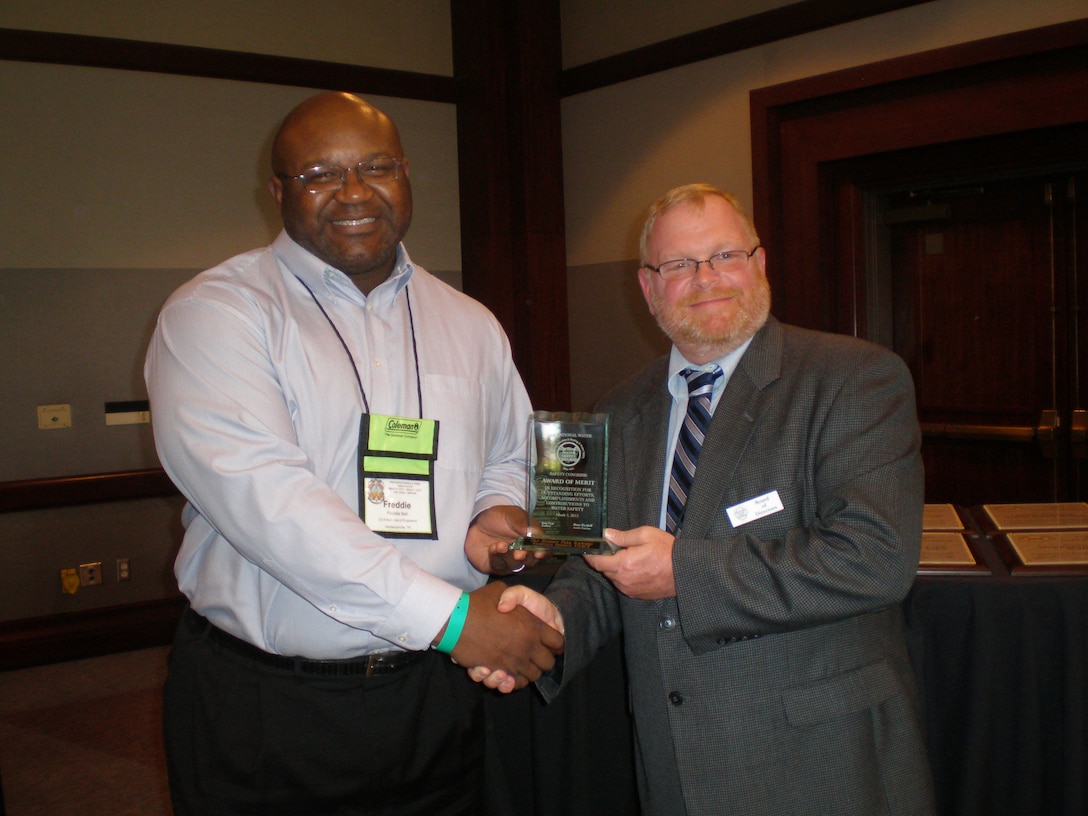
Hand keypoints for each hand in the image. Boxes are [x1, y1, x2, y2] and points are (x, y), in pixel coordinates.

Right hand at [448, 581, 562, 689]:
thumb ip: (513, 597)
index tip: (547, 642)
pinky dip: (513, 682)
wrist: (454, 620)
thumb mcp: (500, 590)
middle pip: (548, 663)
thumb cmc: (477, 604)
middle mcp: (528, 646)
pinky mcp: (499, 672)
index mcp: (533, 625)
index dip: (555, 643)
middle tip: (533, 655)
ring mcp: (515, 661)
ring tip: (518, 664)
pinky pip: (515, 684)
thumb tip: (514, 607)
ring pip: (533, 676)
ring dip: (528, 672)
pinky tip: (506, 673)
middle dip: (543, 660)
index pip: (558, 642)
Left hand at [464, 505, 547, 574]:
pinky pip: (499, 566)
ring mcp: (509, 562)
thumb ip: (523, 523)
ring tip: (501, 545)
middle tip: (520, 553)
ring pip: (515, 566)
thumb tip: (535, 533)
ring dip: (509, 557)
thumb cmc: (498, 517)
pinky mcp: (496, 566)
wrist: (476, 521)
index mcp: (531, 541)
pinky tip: (493, 548)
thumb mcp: (512, 515)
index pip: (542, 550)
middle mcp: (523, 554)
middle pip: (530, 561)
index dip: (543, 553)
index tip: (539, 553)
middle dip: (526, 558)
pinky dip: (497, 558)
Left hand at [584, 527, 675, 599]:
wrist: (685, 571)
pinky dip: (624, 577)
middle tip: (614, 548)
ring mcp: (630, 590)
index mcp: (623, 564)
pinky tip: (636, 568)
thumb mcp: (645, 535)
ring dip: (616, 568)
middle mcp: (623, 580)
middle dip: (606, 559)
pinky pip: (624, 585)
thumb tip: (606, 535)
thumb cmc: (667, 550)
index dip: (590, 554)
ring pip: (614, 578)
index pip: (596, 562)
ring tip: (629, 557)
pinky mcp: (637, 595)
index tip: (588, 548)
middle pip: (605, 570)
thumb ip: (622, 536)